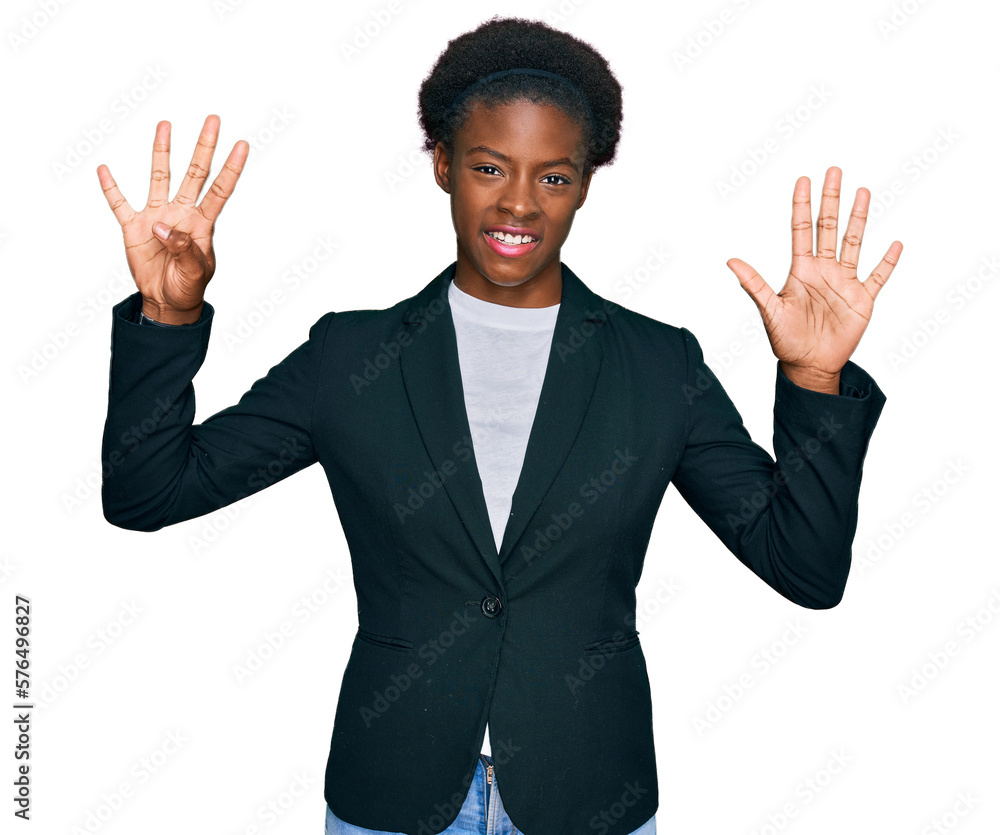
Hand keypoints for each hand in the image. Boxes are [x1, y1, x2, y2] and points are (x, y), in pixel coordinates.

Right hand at [97, 115, 248, 323]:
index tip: (242, 144)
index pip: (220, 190)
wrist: (167, 301)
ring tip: (165, 125)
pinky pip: (119, 204)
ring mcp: (157, 217)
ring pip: (159, 177)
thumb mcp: (195, 272)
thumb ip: (184, 249)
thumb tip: (163, 227)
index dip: (231, 168)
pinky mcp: (133, 228)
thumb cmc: (188, 286)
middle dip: (204, 147)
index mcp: (202, 223)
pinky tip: (104, 169)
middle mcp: (181, 213)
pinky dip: (111, 188)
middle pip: (194, 174)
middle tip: (213, 119)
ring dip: (161, 152)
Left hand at [726, 167, 902, 392]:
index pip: (802, 230)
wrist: (808, 365)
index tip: (804, 180)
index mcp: (801, 270)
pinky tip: (896, 244)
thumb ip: (754, 284)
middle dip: (832, 200)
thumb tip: (730, 261)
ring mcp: (844, 283)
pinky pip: (878, 276)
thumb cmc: (786, 340)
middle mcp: (823, 270)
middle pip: (828, 227)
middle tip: (834, 171)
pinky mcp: (862, 299)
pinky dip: (887, 262)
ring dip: (859, 218)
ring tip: (863, 192)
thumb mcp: (769, 310)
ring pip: (854, 243)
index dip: (802, 205)